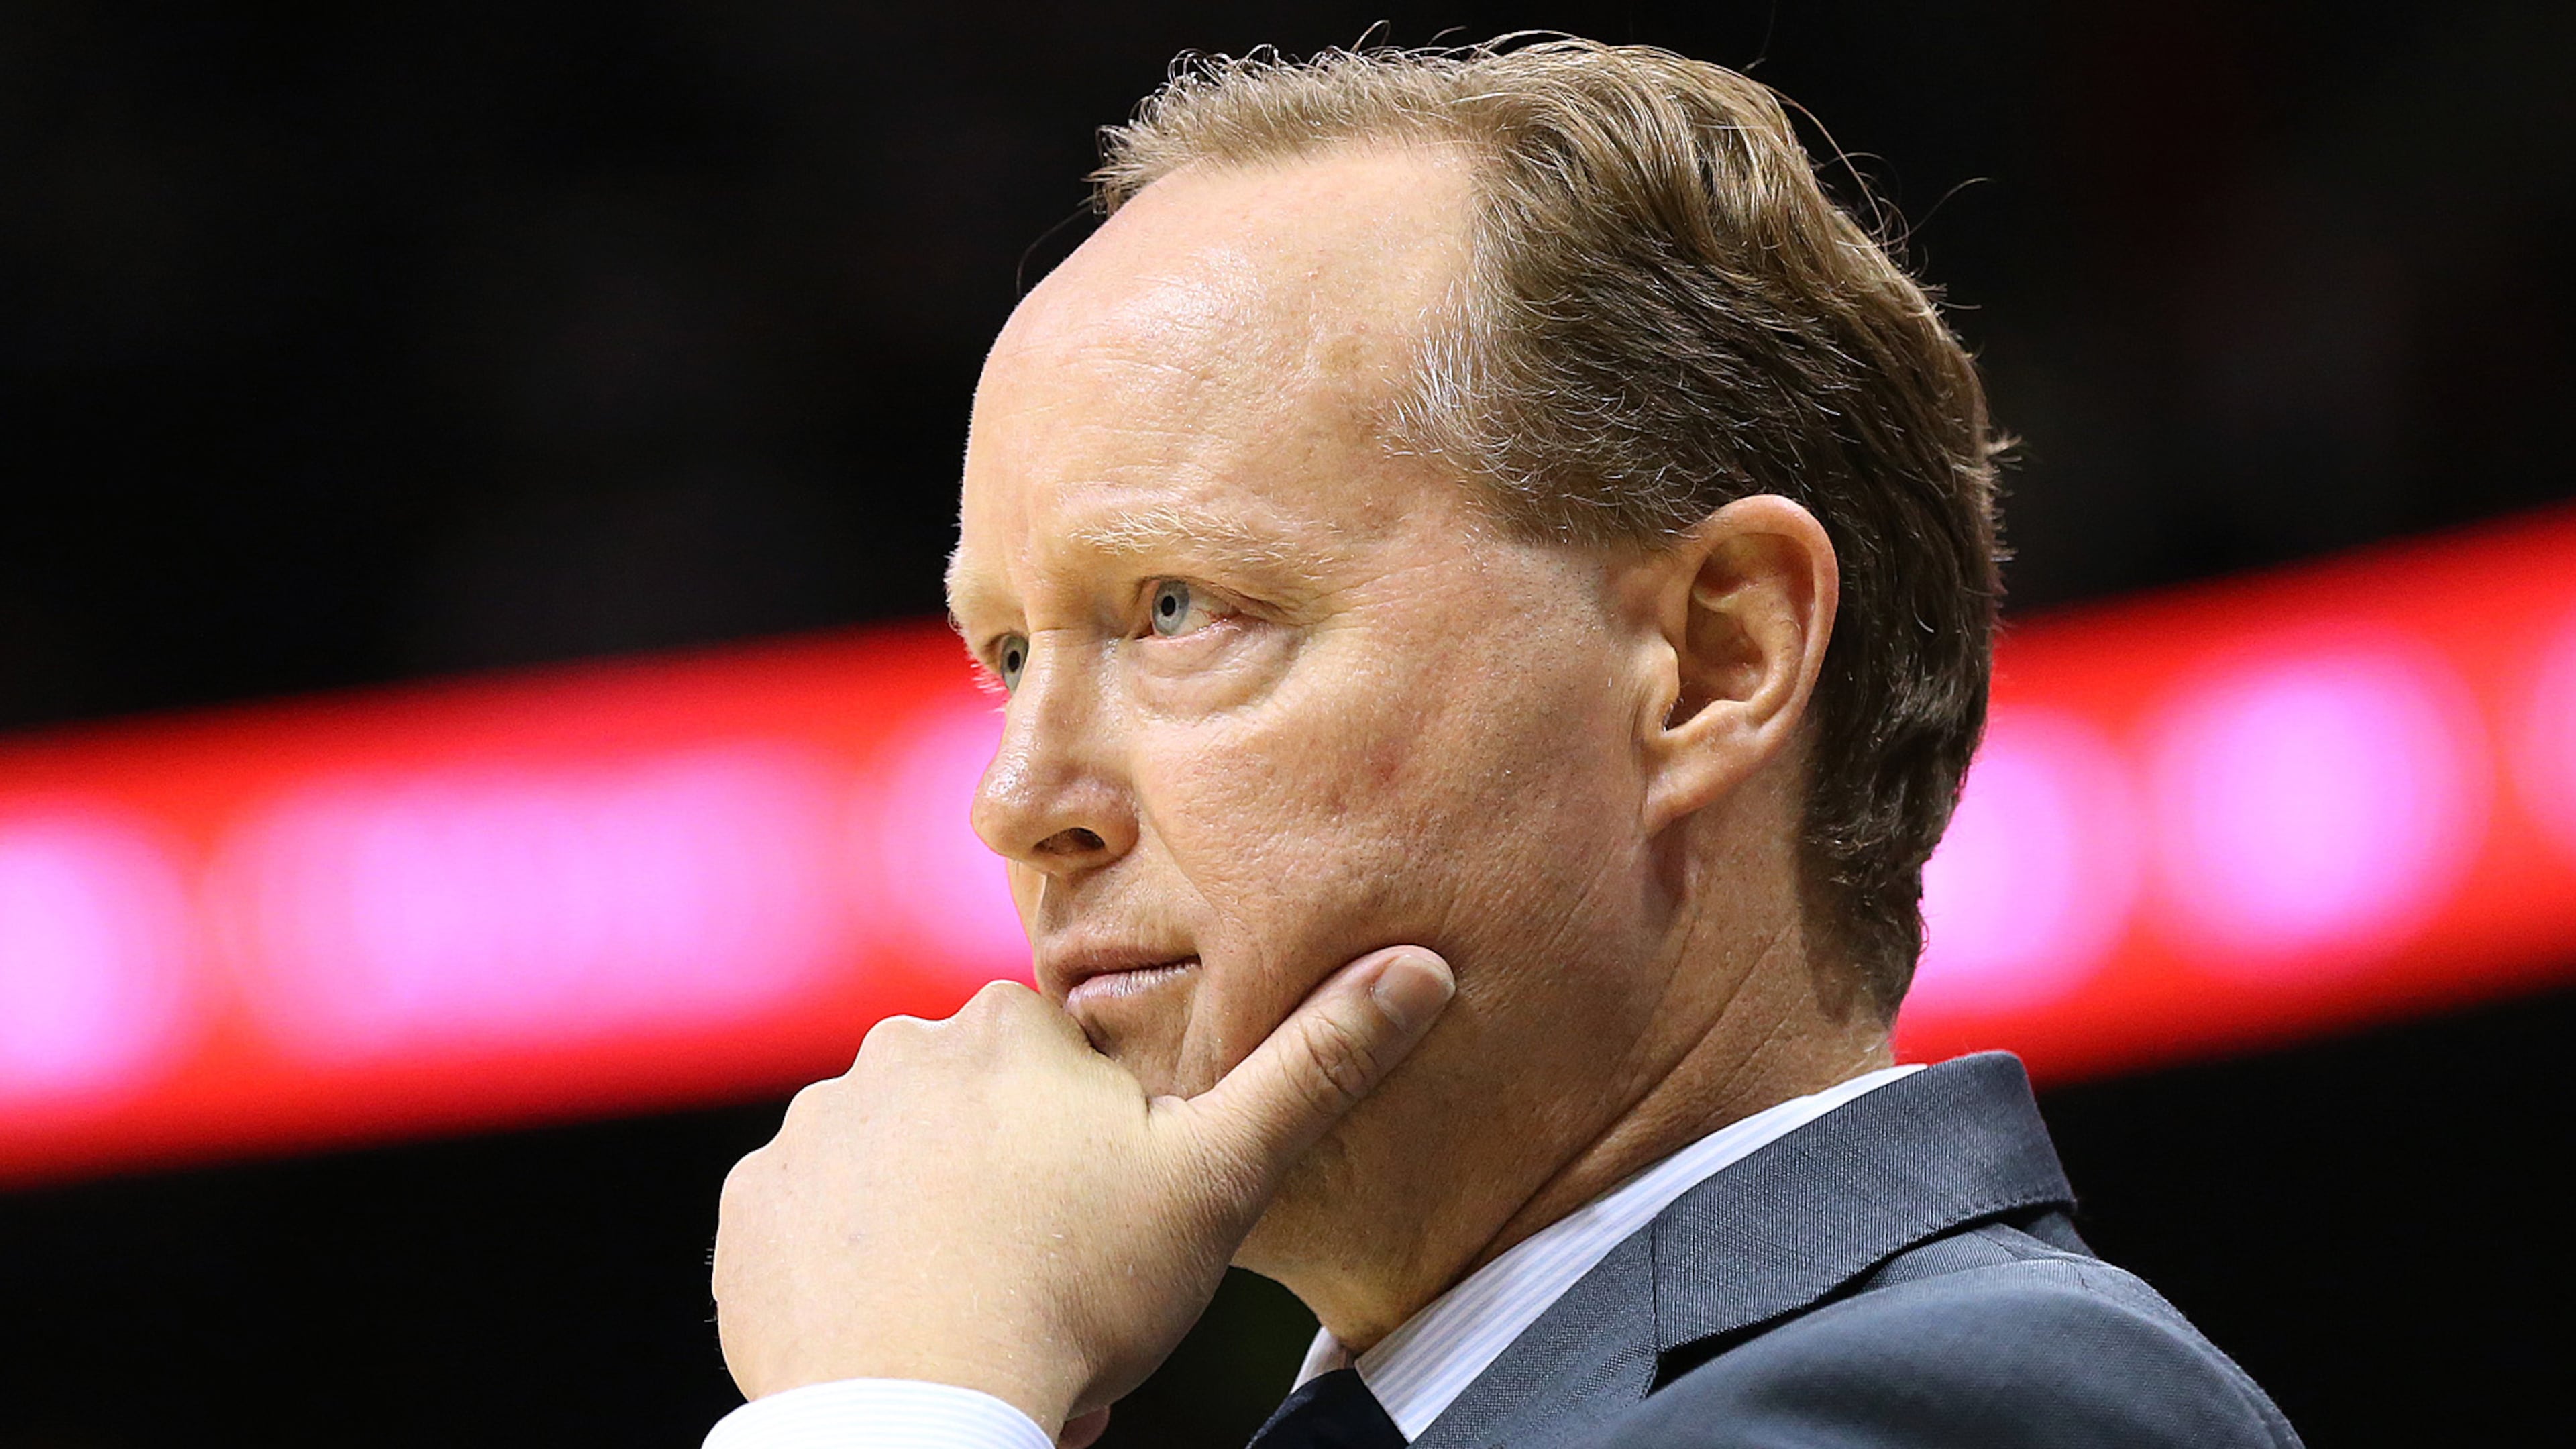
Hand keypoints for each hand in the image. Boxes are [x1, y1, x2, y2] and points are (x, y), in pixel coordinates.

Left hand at [711, 945, 1455, 1439]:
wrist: (918, 1406)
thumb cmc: (1078, 1287)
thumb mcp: (1220, 1174)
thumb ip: (1316, 1065)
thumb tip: (1422, 964)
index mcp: (1006, 1027)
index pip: (1058, 1067)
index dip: (1095, 1155)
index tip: (1108, 1225)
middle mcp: (892, 1051)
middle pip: (973, 1118)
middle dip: (1012, 1191)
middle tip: (1054, 1283)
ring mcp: (811, 1130)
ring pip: (896, 1173)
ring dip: (934, 1232)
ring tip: (981, 1317)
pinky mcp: (751, 1209)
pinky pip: (813, 1225)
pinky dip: (853, 1269)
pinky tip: (901, 1323)